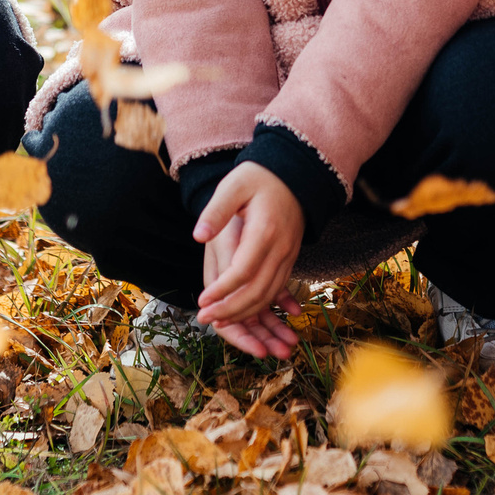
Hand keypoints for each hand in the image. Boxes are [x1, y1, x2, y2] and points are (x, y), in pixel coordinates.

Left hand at [193, 164, 303, 356]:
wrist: (295, 173)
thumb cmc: (259, 178)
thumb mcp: (233, 186)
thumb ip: (216, 211)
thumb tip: (199, 236)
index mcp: (263, 232)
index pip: (242, 272)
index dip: (222, 291)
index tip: (202, 302)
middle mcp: (280, 249)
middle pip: (257, 292)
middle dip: (230, 311)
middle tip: (205, 318)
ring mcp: (287, 256)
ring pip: (268, 296)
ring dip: (244, 313)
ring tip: (218, 321)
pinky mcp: (289, 259)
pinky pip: (275, 290)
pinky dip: (258, 305)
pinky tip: (240, 311)